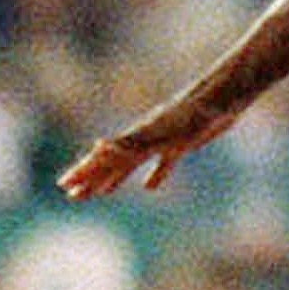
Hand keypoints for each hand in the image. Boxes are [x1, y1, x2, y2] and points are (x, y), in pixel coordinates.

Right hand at [54, 94, 240, 200]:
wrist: (224, 95)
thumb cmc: (197, 114)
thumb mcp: (164, 132)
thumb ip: (131, 142)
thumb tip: (98, 146)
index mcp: (138, 138)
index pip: (104, 158)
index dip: (85, 171)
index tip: (64, 185)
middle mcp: (145, 138)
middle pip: (112, 162)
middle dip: (91, 178)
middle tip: (70, 194)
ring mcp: (163, 140)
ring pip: (132, 164)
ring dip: (115, 178)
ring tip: (99, 193)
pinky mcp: (182, 143)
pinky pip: (164, 163)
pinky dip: (155, 175)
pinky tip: (149, 187)